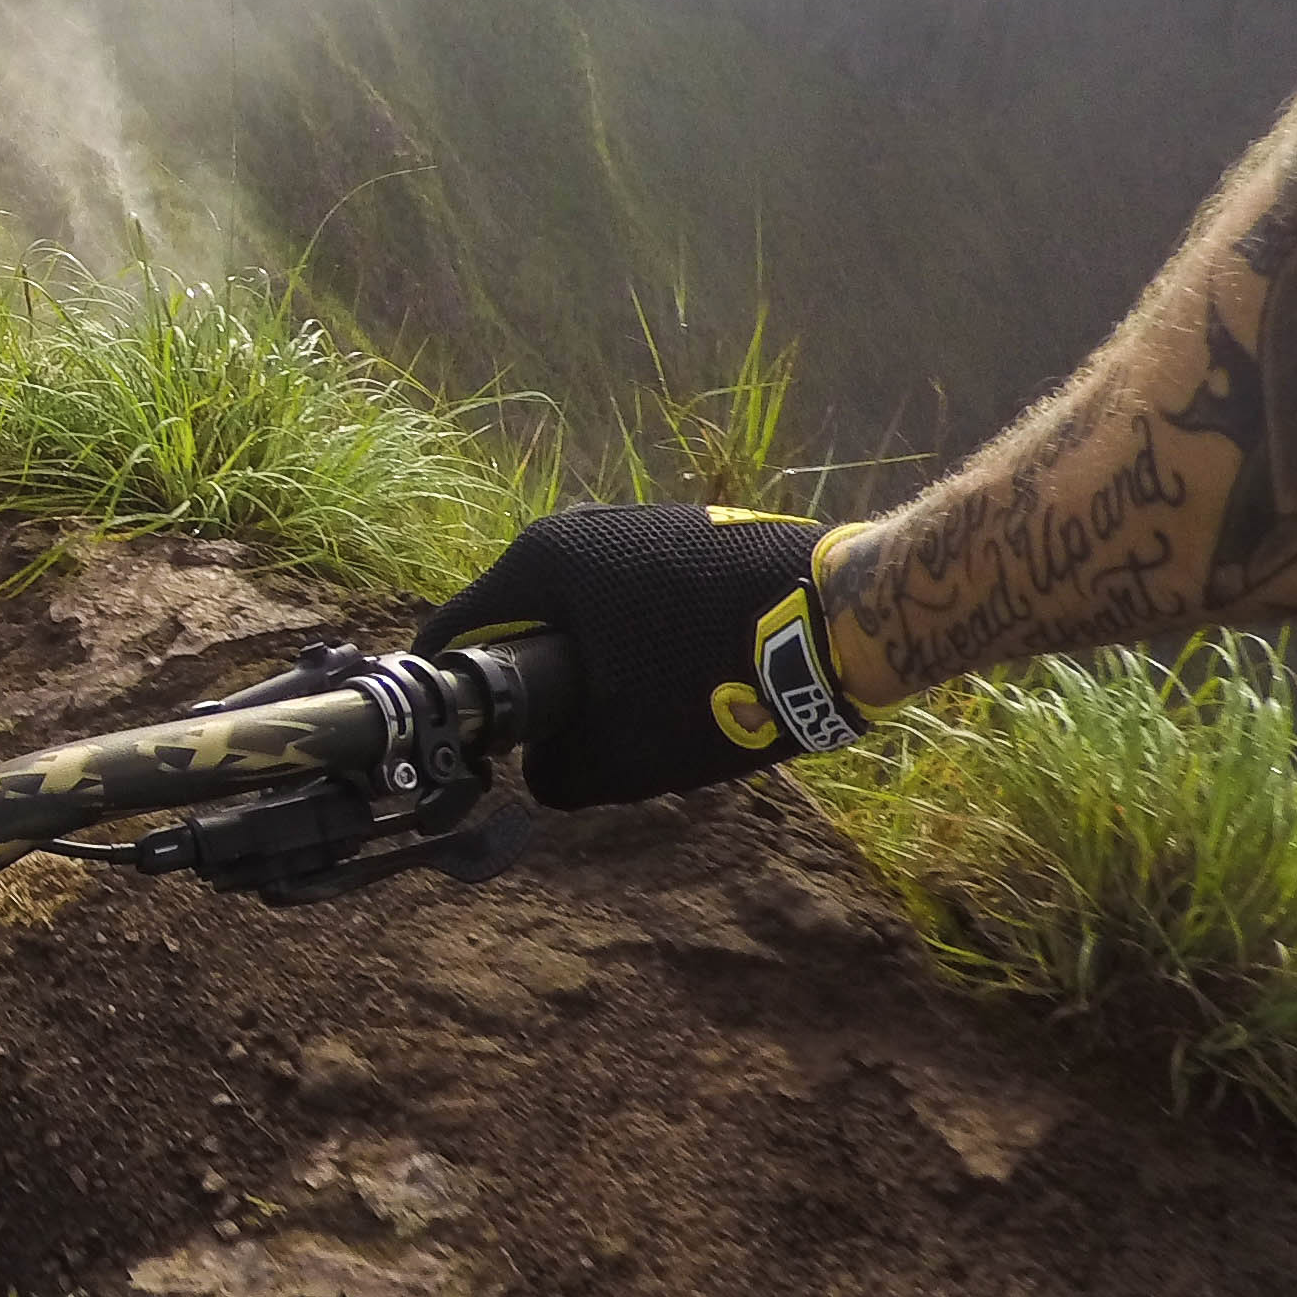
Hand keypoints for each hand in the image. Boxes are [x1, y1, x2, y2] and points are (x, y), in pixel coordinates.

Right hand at [416, 504, 871, 808]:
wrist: (847, 620)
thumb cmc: (718, 679)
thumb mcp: (625, 754)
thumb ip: (558, 773)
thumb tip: (540, 772)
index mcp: (542, 563)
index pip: (455, 632)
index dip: (450, 695)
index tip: (460, 740)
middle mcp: (578, 528)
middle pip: (520, 621)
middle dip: (531, 683)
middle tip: (555, 742)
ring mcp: (636, 523)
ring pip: (581, 610)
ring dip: (589, 664)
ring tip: (626, 718)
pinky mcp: (688, 534)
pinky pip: (631, 598)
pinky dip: (634, 642)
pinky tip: (676, 682)